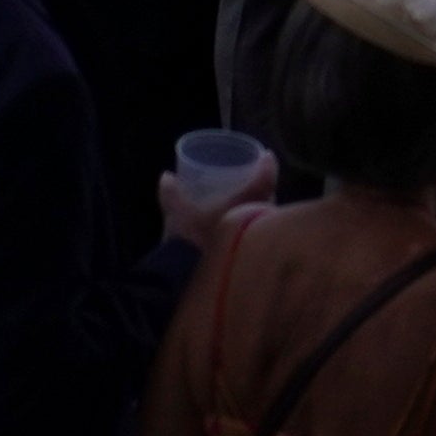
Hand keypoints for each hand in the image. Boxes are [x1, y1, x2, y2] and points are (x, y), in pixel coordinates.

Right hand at [155, 148, 276, 246]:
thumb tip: (166, 176)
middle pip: (269, 199)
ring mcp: (257, 241)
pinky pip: (259, 237)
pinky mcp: (252, 258)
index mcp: (245, 204)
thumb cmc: (191, 241)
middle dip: (265, 188)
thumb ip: (171, 194)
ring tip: (250, 203)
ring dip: (261, 209)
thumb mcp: (177, 215)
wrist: (193, 279)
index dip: (268, 166)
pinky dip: (255, 229)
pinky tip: (243, 230)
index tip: (267, 156)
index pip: (266, 180)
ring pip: (265, 219)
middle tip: (257, 178)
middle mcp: (257, 221)